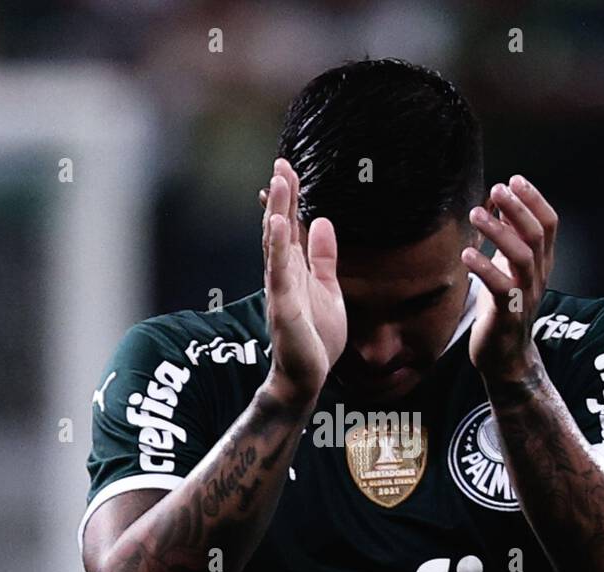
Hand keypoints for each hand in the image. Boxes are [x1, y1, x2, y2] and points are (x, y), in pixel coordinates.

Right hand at [260, 158, 346, 402]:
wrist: (306, 376)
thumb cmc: (315, 337)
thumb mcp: (328, 289)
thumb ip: (324, 258)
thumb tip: (323, 222)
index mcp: (295, 270)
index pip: (290, 227)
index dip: (289, 199)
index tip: (287, 169)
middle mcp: (284, 274)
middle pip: (280, 228)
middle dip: (280, 196)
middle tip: (281, 164)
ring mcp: (281, 289)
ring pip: (276, 244)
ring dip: (275, 212)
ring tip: (276, 182)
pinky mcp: (283, 306)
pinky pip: (279, 272)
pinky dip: (277, 247)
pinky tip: (276, 224)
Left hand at [461, 175, 557, 381]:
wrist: (505, 356)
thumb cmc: (503, 307)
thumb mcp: (506, 266)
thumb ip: (507, 234)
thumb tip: (499, 197)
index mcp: (541, 262)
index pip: (549, 224)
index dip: (534, 200)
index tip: (514, 180)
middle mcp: (538, 276)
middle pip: (537, 235)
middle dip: (518, 208)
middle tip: (497, 188)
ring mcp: (525, 295)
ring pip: (522, 257)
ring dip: (499, 232)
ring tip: (476, 214)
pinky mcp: (508, 314)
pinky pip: (501, 287)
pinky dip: (484, 268)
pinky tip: (466, 254)